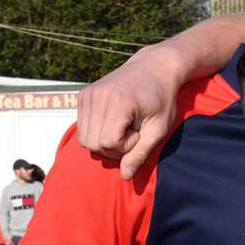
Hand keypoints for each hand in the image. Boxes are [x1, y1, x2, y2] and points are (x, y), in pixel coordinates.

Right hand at [77, 44, 186, 179]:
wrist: (154, 68)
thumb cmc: (162, 99)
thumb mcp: (159, 129)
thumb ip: (141, 153)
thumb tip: (125, 177)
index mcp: (117, 102)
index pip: (108, 144)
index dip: (126, 146)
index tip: (140, 133)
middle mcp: (96, 96)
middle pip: (92, 144)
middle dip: (114, 148)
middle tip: (133, 132)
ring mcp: (87, 94)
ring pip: (84, 139)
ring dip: (105, 141)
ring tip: (125, 127)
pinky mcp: (82, 95)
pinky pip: (82, 127)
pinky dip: (98, 131)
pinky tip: (116, 120)